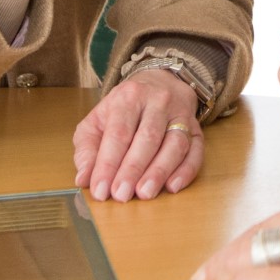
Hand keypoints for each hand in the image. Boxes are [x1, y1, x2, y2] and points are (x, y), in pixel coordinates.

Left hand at [73, 70, 203, 200]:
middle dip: (133, 169)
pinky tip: (172, 187)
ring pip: (175, 144)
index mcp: (129, 97)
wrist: (159, 83)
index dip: (108, 163)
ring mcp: (181, 114)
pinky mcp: (196, 128)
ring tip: (145, 193)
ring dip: (160, 171)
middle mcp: (158, 102)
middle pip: (148, 138)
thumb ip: (87, 150)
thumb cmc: (124, 108)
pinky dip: (186, 170)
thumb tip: (83, 179)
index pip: (119, 133)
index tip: (100, 190)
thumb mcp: (97, 121)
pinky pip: (196, 150)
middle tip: (121, 195)